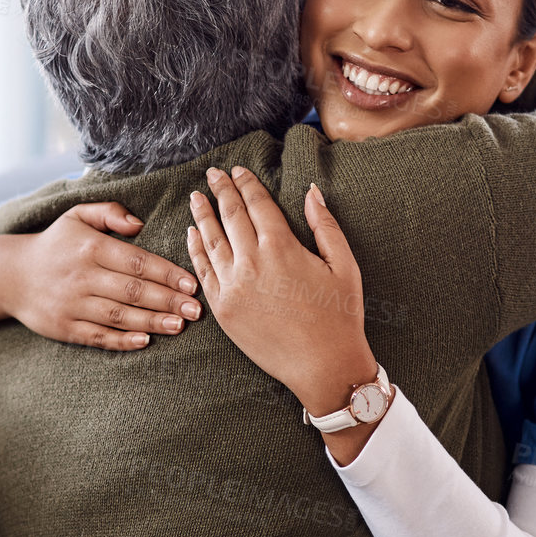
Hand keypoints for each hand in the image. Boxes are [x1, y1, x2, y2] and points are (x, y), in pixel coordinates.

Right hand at [0, 202, 200, 349]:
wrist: (9, 275)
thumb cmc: (55, 243)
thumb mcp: (77, 215)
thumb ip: (110, 211)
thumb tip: (139, 223)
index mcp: (90, 247)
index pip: (136, 261)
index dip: (166, 273)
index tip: (191, 284)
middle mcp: (81, 276)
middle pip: (132, 291)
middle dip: (167, 301)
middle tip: (196, 310)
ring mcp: (71, 304)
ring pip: (119, 316)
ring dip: (152, 323)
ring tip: (179, 326)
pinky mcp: (64, 327)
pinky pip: (97, 337)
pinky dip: (122, 341)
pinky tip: (145, 342)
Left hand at [185, 166, 377, 421]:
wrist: (323, 366)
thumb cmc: (340, 316)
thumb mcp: (343, 264)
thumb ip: (324, 225)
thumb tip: (311, 191)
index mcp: (282, 246)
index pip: (257, 204)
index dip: (246, 184)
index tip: (238, 171)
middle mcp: (252, 262)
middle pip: (230, 215)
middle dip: (221, 190)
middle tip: (213, 174)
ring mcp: (233, 286)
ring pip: (210, 240)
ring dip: (202, 215)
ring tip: (196, 196)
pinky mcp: (223, 309)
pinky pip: (203, 271)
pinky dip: (195, 249)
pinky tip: (192, 234)